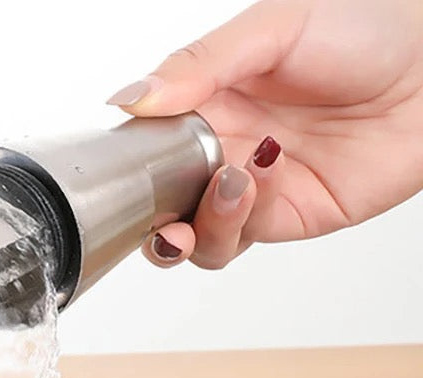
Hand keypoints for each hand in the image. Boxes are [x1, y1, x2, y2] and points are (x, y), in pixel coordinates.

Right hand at [105, 0, 422, 269]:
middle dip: (152, 221)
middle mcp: (221, 151)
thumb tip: (127, 98)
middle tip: (160, 212)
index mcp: (206, 104)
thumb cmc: (367, 27)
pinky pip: (241, 238)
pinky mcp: (285, 216)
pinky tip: (257, 181)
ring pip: (196, 236)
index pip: (146, 150)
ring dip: (198, 224)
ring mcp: (251, 189)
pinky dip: (237, 221)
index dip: (130, 169)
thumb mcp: (272, 28)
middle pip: (162, 208)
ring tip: (229, 182)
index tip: (124, 170)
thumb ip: (198, 66)